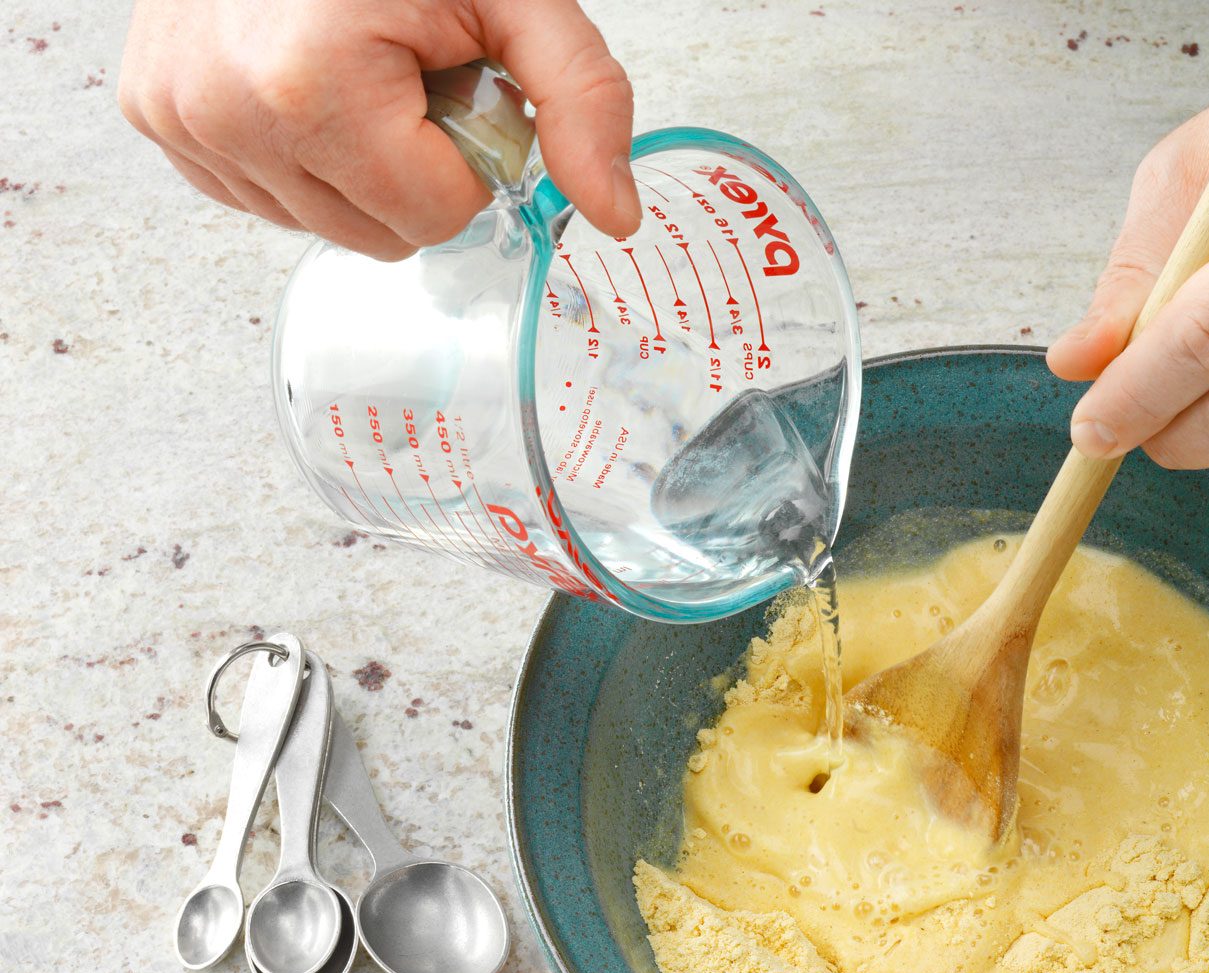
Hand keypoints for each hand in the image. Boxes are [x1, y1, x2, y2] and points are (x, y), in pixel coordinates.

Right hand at [119, 0, 641, 259]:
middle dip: (414, 166)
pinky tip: (310, 79)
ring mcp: (178, 118)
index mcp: (310, 87)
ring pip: (323, 225)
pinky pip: (264, 195)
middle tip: (406, 68)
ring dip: (358, 163)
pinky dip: (301, 153)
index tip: (451, 76)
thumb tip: (617, 215)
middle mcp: (225, 113)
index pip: (436, 216)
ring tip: (355, 64)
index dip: (466, 153)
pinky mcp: (154, 116)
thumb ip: (581, 99)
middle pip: (380, 235)